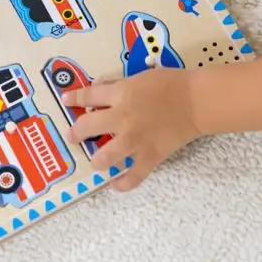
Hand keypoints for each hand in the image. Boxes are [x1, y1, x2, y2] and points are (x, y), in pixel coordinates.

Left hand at [62, 67, 200, 190]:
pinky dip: (124, 183)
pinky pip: (134, 176)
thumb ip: (119, 85)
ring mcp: (135, 140)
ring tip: (96, 161)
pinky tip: (117, 184)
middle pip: (88, 126)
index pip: (90, 95)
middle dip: (77, 132)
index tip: (66, 101)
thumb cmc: (170, 83)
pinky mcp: (150, 156)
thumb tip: (101, 90)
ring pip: (106, 156)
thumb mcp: (140, 76)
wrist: (195, 100)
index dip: (75, 98)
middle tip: (73, 136)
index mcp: (121, 94)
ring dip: (97, 160)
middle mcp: (122, 118)